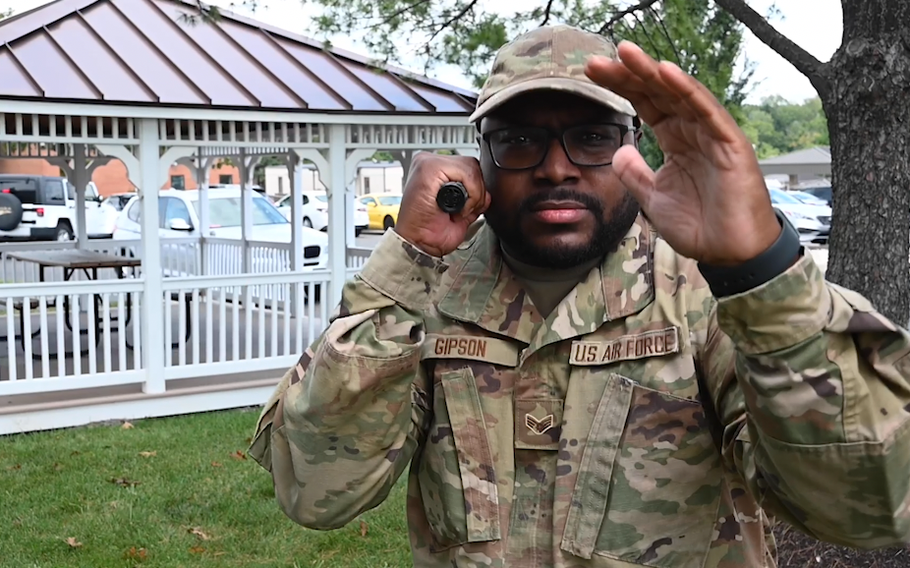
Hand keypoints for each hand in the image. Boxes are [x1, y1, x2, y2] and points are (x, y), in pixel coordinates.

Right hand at [395, 153, 489, 257]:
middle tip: (465, 211)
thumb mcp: (461, 212)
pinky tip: (457, 210)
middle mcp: (430, 163)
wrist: (417, 245)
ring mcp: (428, 163)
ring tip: (459, 211)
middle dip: (477, 191)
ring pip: (471, 168)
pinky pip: (465, 173)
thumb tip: (487, 193)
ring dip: (474, 195)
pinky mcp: (428, 168)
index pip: (470, 166)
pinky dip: (470, 195)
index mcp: (436, 170)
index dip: (477, 188)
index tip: (469, 208)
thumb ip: (474, 198)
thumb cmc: (431, 232)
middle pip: (472, 164)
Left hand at [584, 41, 780, 265]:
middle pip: (658, 93)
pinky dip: (686, 91)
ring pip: (679, 94)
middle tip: (596, 60)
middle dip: (628, 74)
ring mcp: (712, 135)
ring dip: (652, 72)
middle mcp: (693, 131)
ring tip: (625, 53)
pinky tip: (665, 72)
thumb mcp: (654, 198)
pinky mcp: (730, 144)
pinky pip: (706, 111)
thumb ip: (635, 174)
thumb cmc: (699, 226)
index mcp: (676, 140)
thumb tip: (618, 152)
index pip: (646, 105)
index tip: (591, 72)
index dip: (621, 87)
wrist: (729, 254)